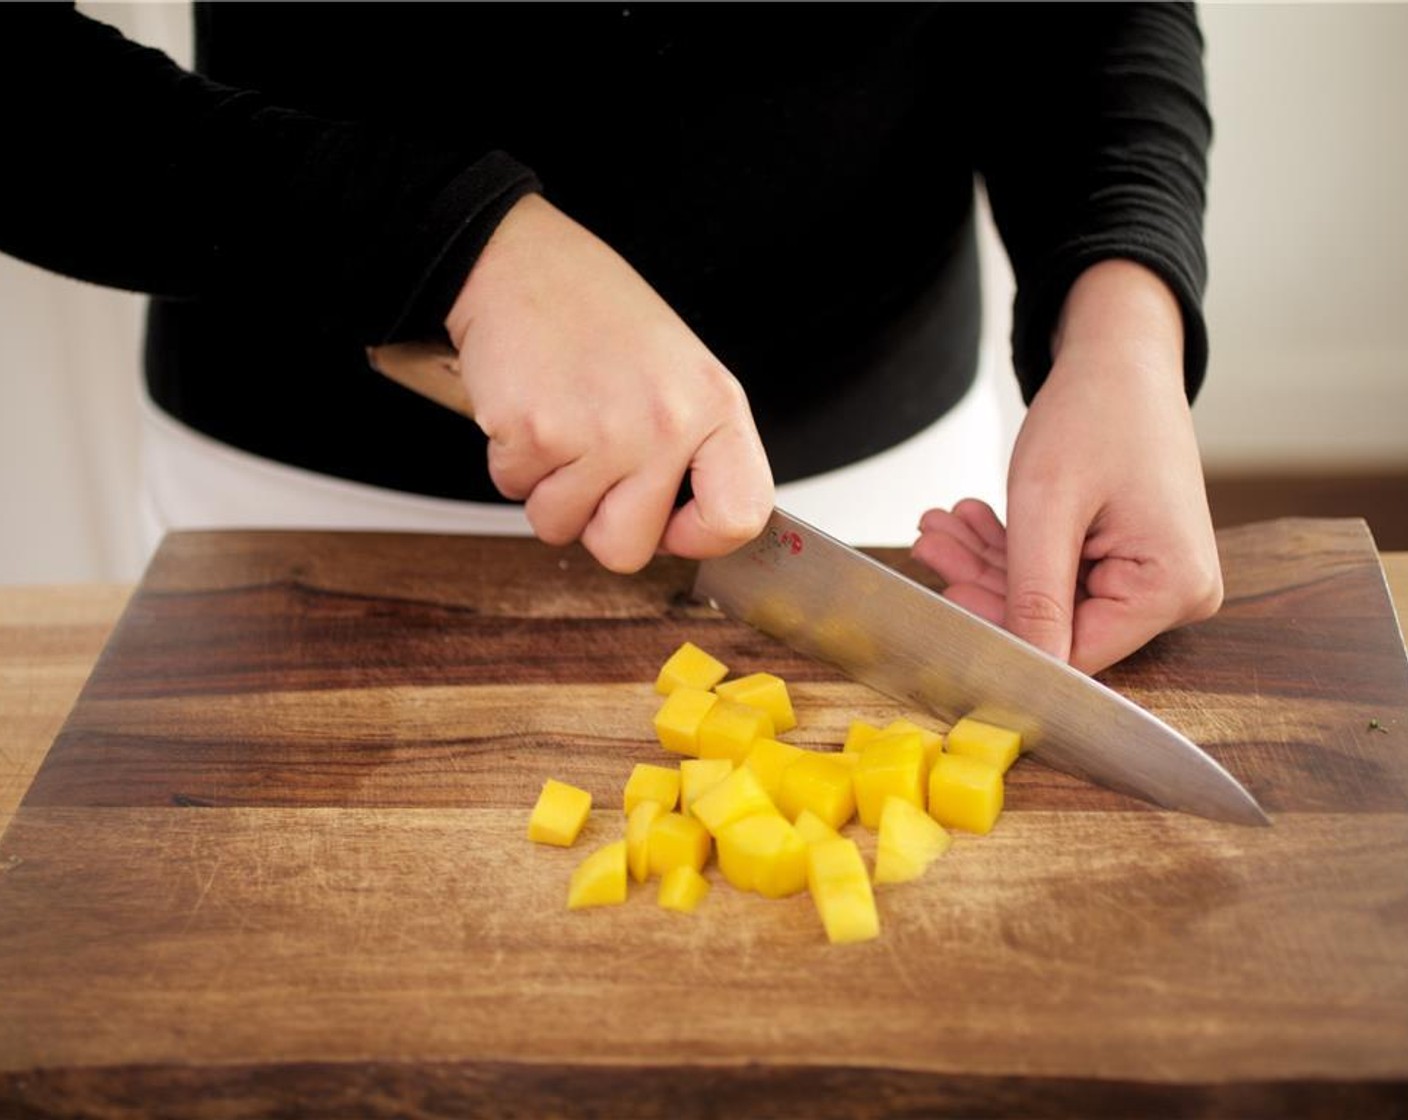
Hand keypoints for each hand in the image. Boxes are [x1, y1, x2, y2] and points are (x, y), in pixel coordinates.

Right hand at [444, 194, 773, 572]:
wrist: (523, 264)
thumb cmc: (599, 317)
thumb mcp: (682, 374)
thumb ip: (697, 451)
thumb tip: (688, 529)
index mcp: (716, 407)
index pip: (739, 516)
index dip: (698, 537)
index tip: (672, 523)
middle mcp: (666, 423)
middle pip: (628, 550)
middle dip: (597, 524)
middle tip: (592, 469)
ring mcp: (601, 432)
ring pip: (561, 528)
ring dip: (548, 491)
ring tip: (561, 428)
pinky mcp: (536, 433)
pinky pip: (515, 492)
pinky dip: (512, 462)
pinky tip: (531, 410)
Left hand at [912, 260, 1222, 673]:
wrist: (1122, 357)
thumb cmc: (1097, 412)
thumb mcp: (1049, 506)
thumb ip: (1035, 594)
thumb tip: (1025, 667)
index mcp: (1171, 588)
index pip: (1074, 649)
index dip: (1006, 631)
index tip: (949, 600)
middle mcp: (1176, 593)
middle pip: (1059, 621)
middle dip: (986, 582)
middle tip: (930, 543)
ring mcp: (1154, 577)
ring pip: (1050, 594)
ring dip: (990, 561)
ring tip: (939, 526)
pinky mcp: (1130, 560)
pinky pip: (1061, 570)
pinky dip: (1013, 548)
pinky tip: (969, 521)